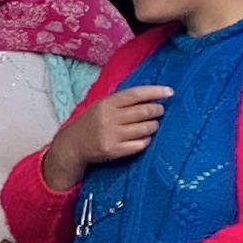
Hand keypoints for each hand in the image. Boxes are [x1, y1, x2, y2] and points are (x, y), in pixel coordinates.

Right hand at [41, 83, 170, 193]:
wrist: (72, 145)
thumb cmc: (91, 123)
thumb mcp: (102, 107)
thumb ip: (122, 102)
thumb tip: (151, 97)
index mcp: (107, 104)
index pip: (136, 94)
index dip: (155, 91)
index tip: (170, 92)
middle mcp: (109, 118)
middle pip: (143, 111)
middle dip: (157, 110)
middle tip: (160, 110)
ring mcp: (112, 135)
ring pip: (145, 128)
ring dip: (154, 125)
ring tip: (152, 125)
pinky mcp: (114, 150)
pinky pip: (140, 144)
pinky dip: (146, 140)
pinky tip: (144, 138)